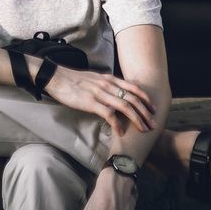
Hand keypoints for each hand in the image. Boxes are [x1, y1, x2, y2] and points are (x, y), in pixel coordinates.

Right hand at [41, 63, 156, 137]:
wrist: (57, 77)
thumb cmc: (74, 80)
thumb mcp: (94, 79)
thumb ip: (106, 85)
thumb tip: (116, 95)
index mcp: (109, 78)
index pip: (133, 88)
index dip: (145, 99)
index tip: (153, 109)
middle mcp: (108, 84)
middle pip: (133, 99)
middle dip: (146, 112)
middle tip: (154, 124)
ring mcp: (100, 93)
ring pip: (125, 106)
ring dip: (137, 119)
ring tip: (143, 129)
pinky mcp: (91, 102)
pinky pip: (109, 114)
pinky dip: (117, 124)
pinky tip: (121, 132)